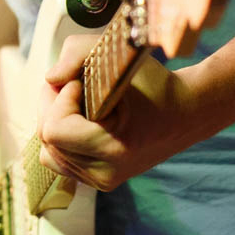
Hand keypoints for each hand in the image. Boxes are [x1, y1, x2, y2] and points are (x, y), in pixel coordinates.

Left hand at [38, 30, 202, 189]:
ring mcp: (103, 180)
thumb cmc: (156, 83)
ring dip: (57, 122)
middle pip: (47, 141)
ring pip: (50, 152)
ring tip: (81, 104)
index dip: (61, 100)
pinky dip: (63, 138)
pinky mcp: (101, 181)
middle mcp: (106, 172)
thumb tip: (50, 79)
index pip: (53, 130)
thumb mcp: (120, 55)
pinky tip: (83, 120)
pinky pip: (61, 160)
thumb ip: (76, 53)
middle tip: (78, 87)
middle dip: (55, 107)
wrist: (187, 112)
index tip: (83, 83)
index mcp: (113, 148)